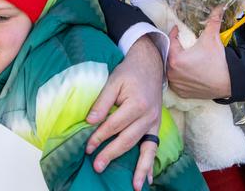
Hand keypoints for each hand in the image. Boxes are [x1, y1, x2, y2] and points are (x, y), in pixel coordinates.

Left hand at [85, 36, 163, 190]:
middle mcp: (148, 116)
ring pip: (145, 148)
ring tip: (134, 186)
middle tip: (98, 166)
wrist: (150, 65)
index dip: (99, 137)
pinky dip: (151, 163)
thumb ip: (102, 102)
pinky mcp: (156, 126)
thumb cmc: (129, 73)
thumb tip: (90, 122)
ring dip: (139, 168)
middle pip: (128, 139)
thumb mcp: (113, 81)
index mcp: (136, 104)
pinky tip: (148, 179)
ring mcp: (154, 122)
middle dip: (112, 154)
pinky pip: (154, 147)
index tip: (87, 147)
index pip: (114, 125)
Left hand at [167, 6, 231, 99]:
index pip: (170, 42)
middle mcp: (172, 73)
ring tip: (179, 55)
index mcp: (175, 59)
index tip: (177, 29)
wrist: (230, 82)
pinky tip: (183, 70)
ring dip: (173, 63)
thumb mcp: (213, 38)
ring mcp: (176, 84)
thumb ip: (213, 21)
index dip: (174, 34)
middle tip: (178, 42)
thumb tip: (219, 6)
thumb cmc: (219, 60)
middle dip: (172, 48)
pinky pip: (174, 82)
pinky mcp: (181, 93)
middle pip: (168, 56)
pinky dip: (177, 76)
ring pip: (169, 70)